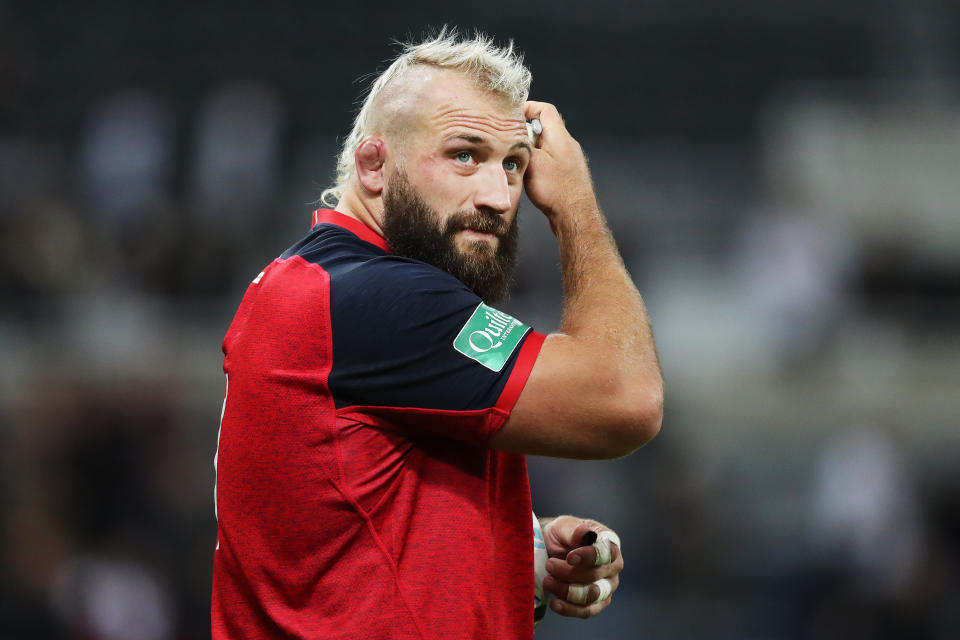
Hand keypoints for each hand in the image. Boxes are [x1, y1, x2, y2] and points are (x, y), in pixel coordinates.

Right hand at [522, 101, 596, 222]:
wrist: (574, 215)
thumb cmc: (556, 190)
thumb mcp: (533, 162)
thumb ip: (522, 144)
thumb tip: (512, 134)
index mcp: (560, 136)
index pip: (545, 110)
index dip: (528, 108)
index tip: (513, 116)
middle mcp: (567, 144)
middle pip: (544, 127)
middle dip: (526, 132)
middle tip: (512, 141)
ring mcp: (569, 159)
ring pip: (546, 145)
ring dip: (531, 149)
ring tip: (518, 159)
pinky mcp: (568, 173)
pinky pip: (550, 159)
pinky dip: (538, 161)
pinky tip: (530, 174)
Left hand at [540, 515, 622, 618]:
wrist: (552, 549)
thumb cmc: (562, 535)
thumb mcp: (564, 526)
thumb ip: (574, 530)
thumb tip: (584, 532)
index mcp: (610, 542)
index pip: (606, 552)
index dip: (588, 556)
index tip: (569, 558)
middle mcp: (614, 566)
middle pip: (595, 575)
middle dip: (569, 572)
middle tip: (549, 565)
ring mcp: (608, 586)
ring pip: (592, 595)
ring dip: (567, 591)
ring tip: (548, 581)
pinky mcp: (597, 603)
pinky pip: (587, 611)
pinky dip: (570, 609)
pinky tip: (555, 604)